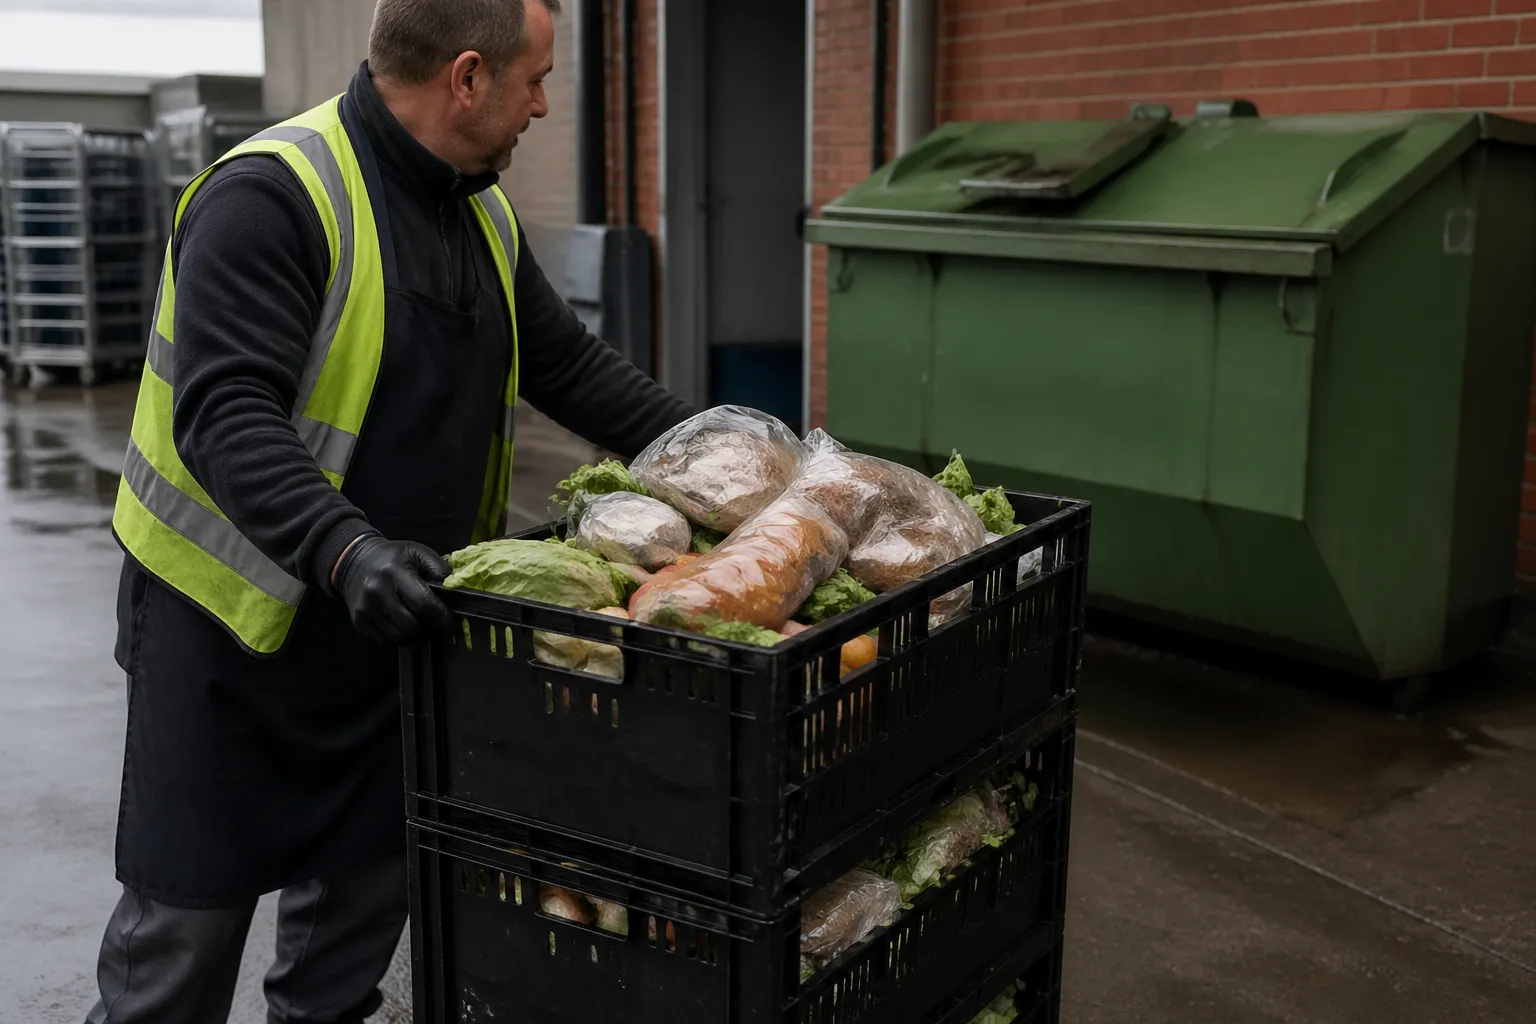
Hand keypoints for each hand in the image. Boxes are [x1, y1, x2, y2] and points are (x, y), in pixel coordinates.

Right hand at [333, 536, 453, 644]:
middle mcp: (377, 591)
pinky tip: (401, 624)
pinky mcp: (358, 620)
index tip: (452, 623)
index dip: (441, 617)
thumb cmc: (392, 556)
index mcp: (394, 572)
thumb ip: (438, 567)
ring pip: (398, 636)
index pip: (423, 603)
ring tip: (419, 623)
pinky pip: (384, 640)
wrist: (354, 559)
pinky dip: (398, 636)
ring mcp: (366, 608)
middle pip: (411, 624)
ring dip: (414, 634)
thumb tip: (454, 588)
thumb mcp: (416, 551)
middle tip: (436, 624)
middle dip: (428, 627)